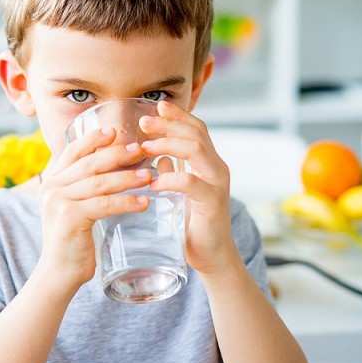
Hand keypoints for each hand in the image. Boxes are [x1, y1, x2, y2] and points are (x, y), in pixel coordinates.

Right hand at [36, 128, 151, 291]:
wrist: (59, 273)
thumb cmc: (74, 241)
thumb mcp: (76, 208)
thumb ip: (87, 189)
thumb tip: (118, 169)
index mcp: (53, 182)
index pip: (72, 151)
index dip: (93, 139)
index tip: (114, 132)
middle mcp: (52, 188)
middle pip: (89, 163)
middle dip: (117, 154)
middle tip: (140, 150)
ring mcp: (59, 202)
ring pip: (98, 182)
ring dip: (126, 177)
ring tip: (149, 176)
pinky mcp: (70, 218)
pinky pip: (103, 204)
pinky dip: (126, 201)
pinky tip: (143, 202)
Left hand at [139, 100, 236, 276]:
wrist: (211, 256)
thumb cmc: (193, 225)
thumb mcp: (180, 192)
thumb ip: (174, 172)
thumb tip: (159, 157)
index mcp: (209, 163)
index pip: (197, 129)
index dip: (178, 116)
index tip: (156, 106)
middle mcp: (217, 168)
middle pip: (196, 133)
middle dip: (169, 124)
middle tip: (144, 122)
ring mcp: (217, 184)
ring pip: (196, 150)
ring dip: (168, 144)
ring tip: (145, 147)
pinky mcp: (212, 202)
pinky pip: (191, 182)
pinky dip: (170, 178)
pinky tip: (153, 182)